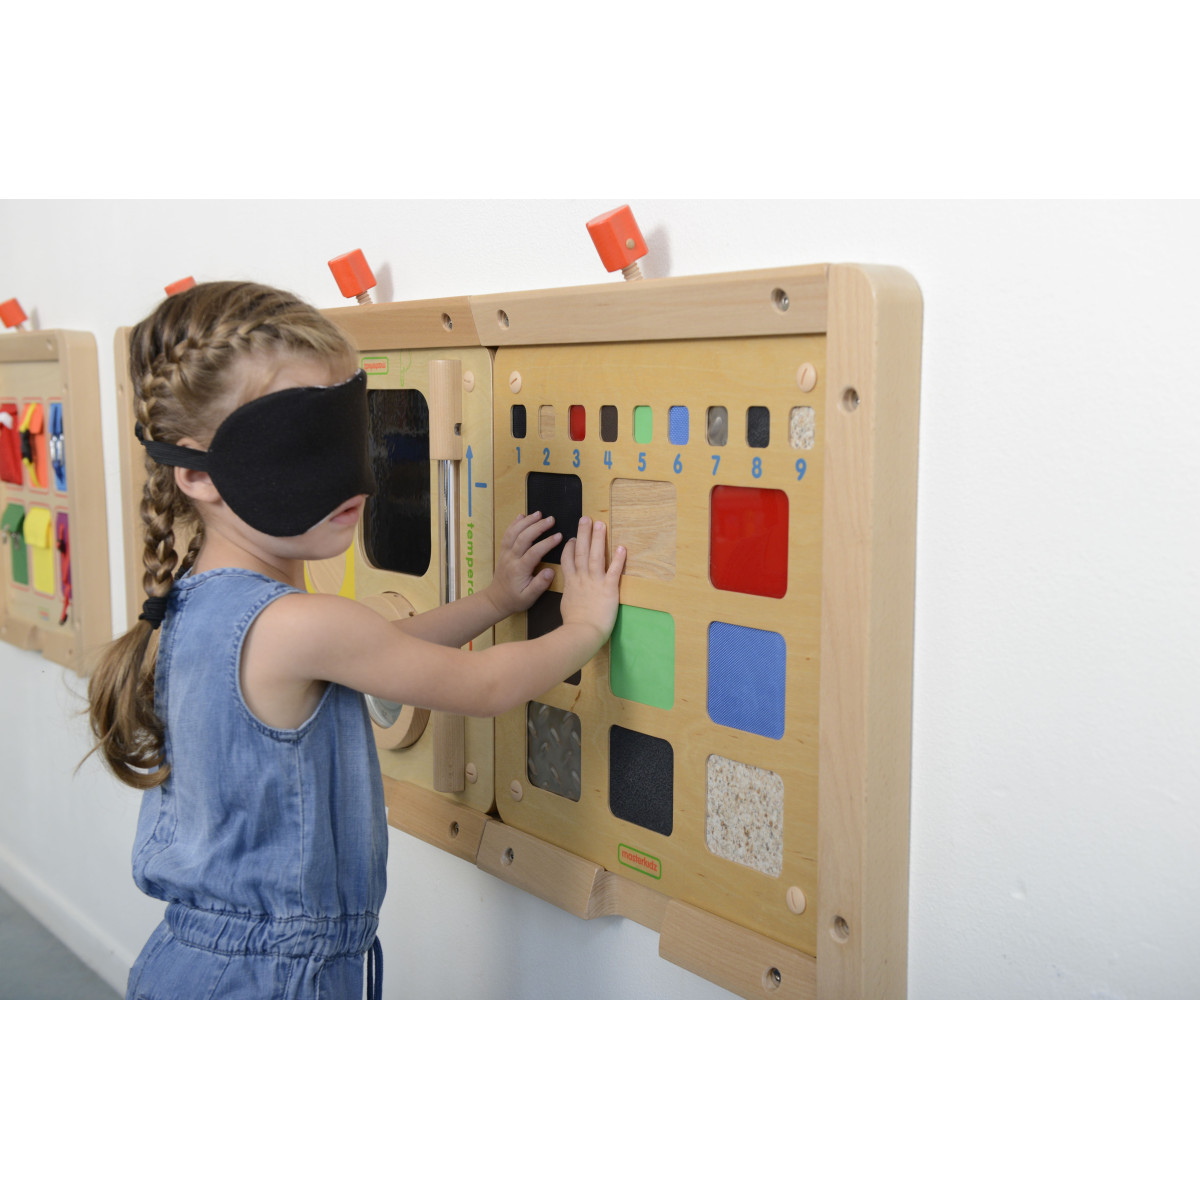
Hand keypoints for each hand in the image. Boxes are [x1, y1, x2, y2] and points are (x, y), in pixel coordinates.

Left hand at [487, 511, 562, 616]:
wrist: (496, 599)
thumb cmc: (515, 599)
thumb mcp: (529, 597)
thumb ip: (540, 585)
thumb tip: (551, 571)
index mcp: (519, 569)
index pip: (534, 552)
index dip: (547, 543)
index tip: (559, 536)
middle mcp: (511, 558)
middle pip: (524, 537)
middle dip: (538, 526)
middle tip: (551, 519)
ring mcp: (505, 553)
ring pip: (514, 532)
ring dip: (526, 521)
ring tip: (539, 513)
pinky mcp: (503, 551)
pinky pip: (507, 534)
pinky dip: (514, 523)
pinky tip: (522, 515)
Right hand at [559, 517, 625, 644]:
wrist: (582, 632)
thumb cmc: (574, 624)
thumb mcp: (567, 606)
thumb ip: (570, 596)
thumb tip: (572, 594)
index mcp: (571, 583)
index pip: (568, 560)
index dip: (568, 547)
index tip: (570, 538)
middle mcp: (582, 578)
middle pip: (580, 551)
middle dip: (583, 534)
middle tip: (586, 519)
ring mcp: (595, 582)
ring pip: (595, 556)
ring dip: (598, 539)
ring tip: (600, 524)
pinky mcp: (609, 588)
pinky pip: (614, 570)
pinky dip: (618, 558)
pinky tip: (622, 547)